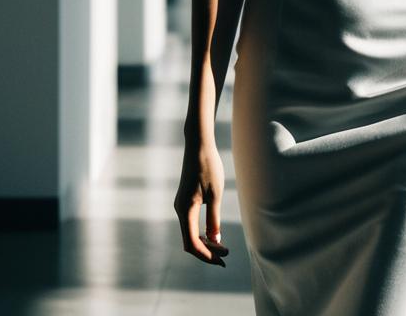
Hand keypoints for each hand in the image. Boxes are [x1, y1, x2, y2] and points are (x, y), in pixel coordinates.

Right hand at [173, 140, 229, 266]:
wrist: (198, 145)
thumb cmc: (208, 167)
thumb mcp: (215, 194)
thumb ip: (213, 219)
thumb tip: (215, 240)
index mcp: (185, 210)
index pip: (192, 243)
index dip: (206, 255)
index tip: (222, 260)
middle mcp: (179, 210)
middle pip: (189, 241)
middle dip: (207, 251)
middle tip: (225, 256)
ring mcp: (181, 205)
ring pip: (189, 233)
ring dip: (204, 242)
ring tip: (222, 247)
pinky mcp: (185, 200)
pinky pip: (190, 223)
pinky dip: (201, 232)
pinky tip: (213, 233)